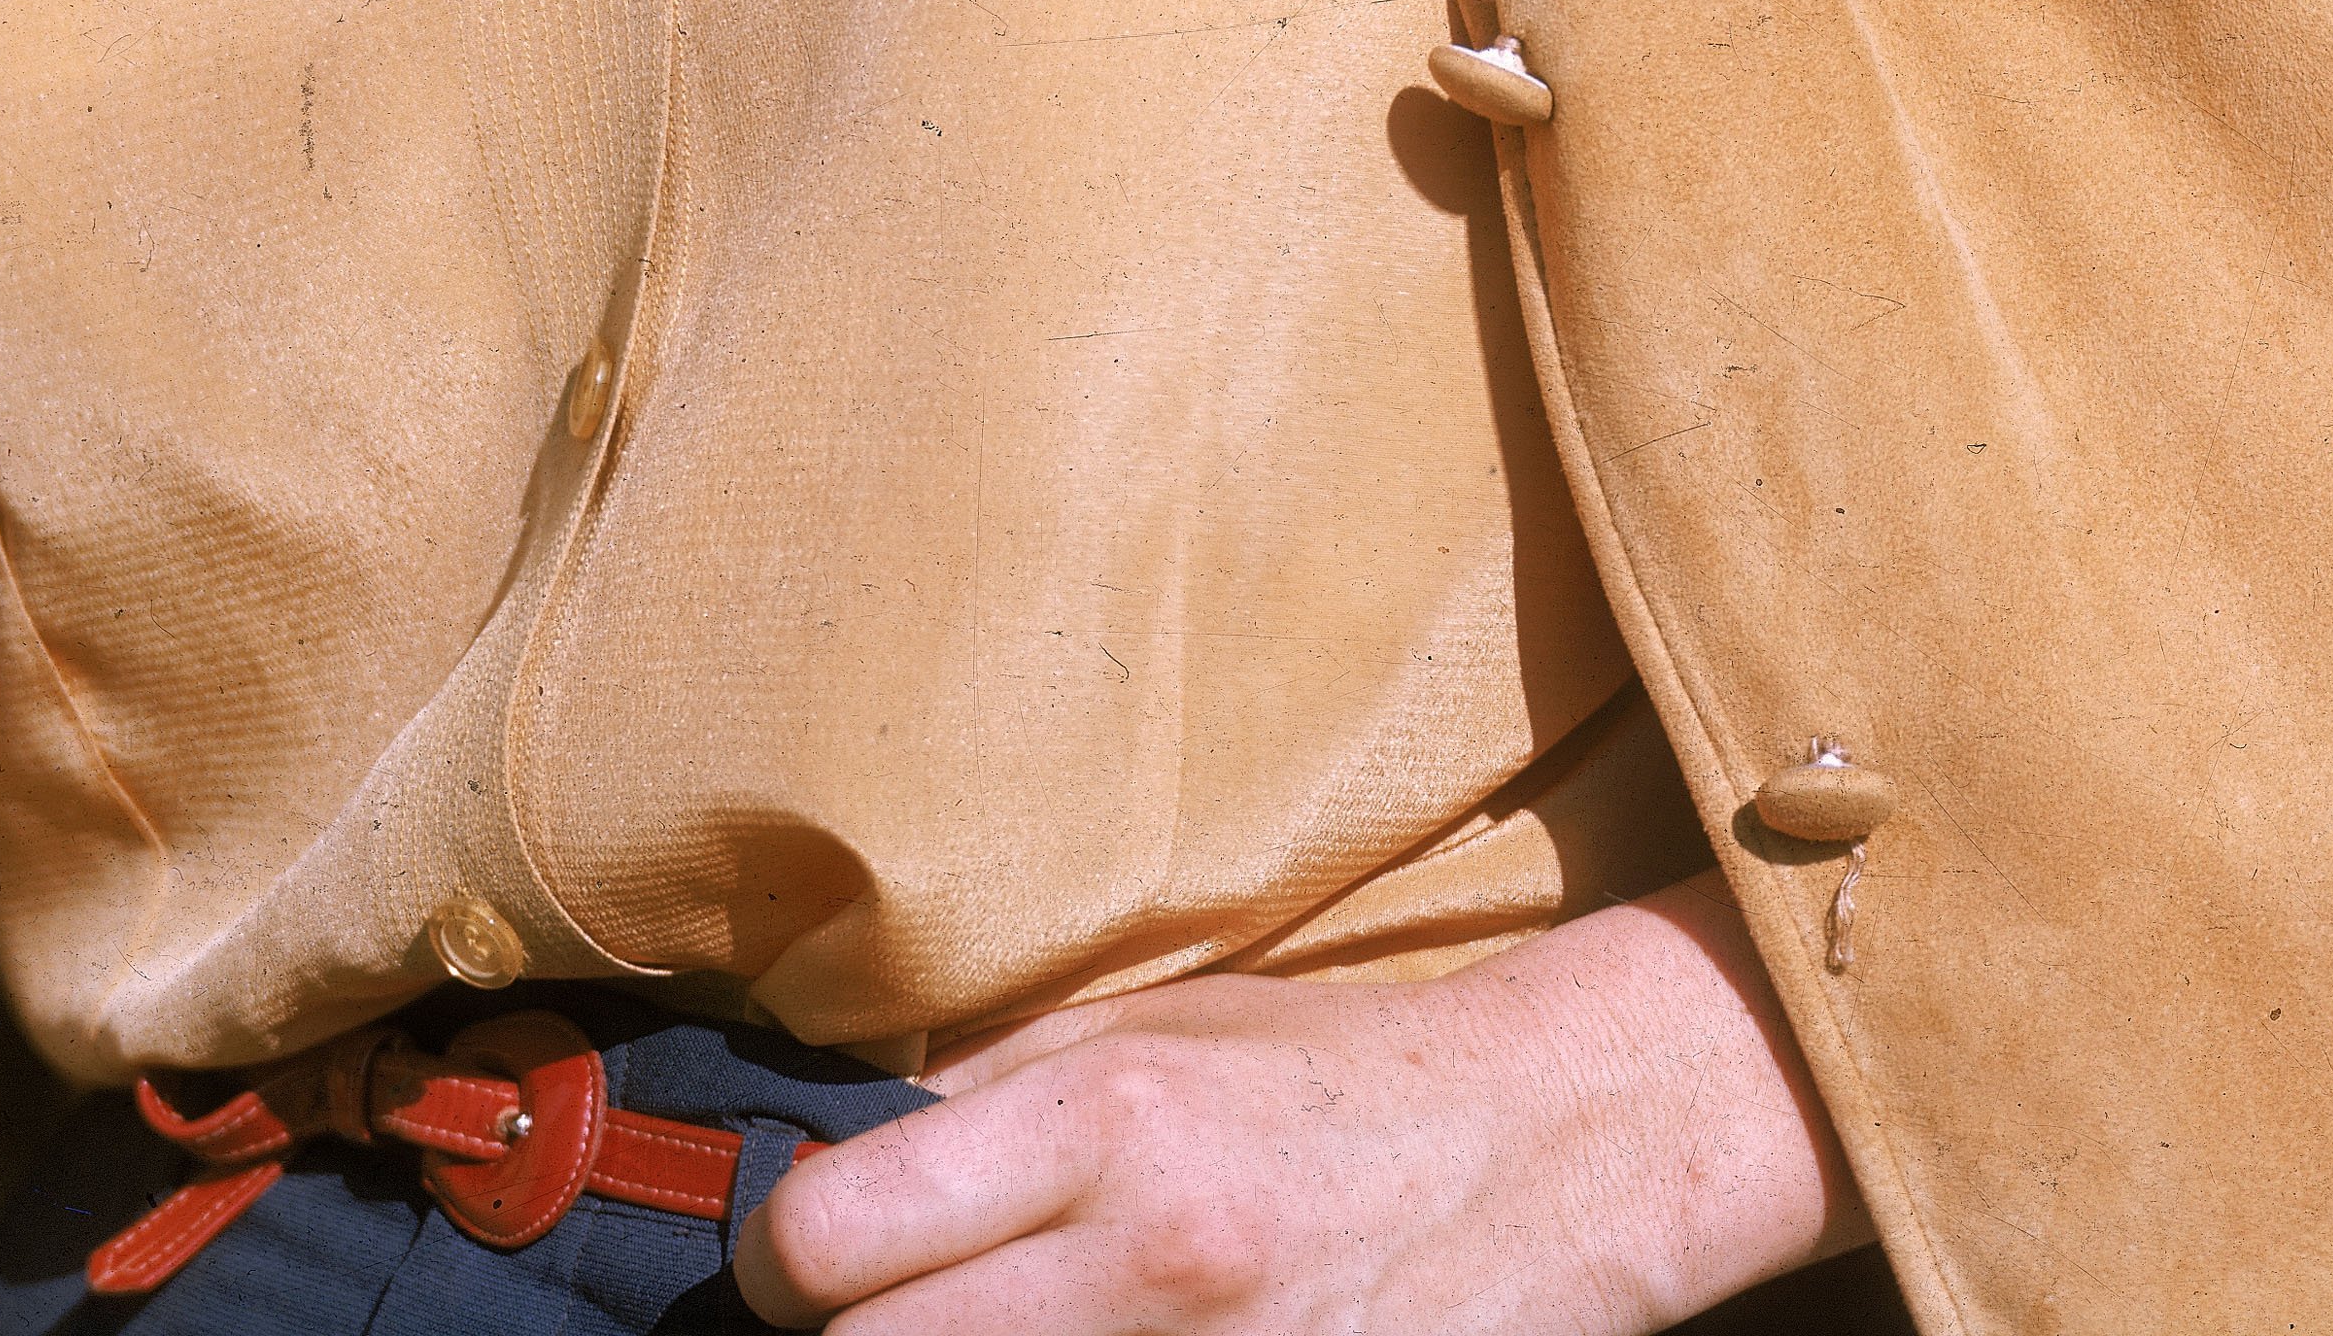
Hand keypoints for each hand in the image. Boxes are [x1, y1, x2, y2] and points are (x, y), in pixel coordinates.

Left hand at [733, 879, 1865, 1335]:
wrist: (1552, 1148)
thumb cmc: (1328, 1076)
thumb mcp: (1154, 1026)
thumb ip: (991, 1094)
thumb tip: (833, 1162)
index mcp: (1103, 1121)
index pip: (836, 1240)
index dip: (780, 1266)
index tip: (797, 1268)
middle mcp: (1151, 1263)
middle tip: (880, 1324)